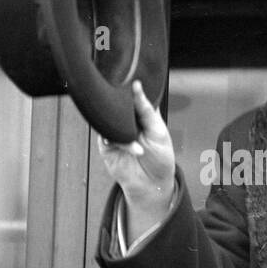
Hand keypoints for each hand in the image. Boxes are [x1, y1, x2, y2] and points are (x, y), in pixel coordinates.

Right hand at [97, 81, 176, 237]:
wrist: (153, 184)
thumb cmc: (160, 157)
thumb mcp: (159, 131)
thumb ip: (147, 110)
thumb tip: (137, 87)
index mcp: (139, 114)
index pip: (131, 95)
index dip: (131, 89)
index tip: (134, 83)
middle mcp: (125, 121)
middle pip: (116, 104)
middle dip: (122, 106)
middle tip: (130, 110)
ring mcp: (114, 132)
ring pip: (109, 119)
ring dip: (123, 127)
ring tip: (138, 141)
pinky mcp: (106, 145)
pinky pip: (106, 136)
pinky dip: (119, 140)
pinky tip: (133, 148)